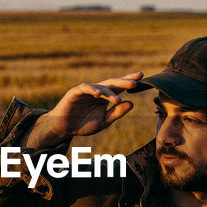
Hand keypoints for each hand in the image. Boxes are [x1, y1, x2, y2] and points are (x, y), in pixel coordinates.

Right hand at [25, 72, 142, 147]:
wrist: (63, 128)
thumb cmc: (83, 124)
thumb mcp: (104, 121)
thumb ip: (116, 113)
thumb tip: (131, 103)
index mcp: (105, 97)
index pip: (120, 87)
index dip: (129, 82)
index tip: (142, 78)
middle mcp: (97, 91)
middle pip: (113, 83)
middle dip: (124, 81)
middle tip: (136, 81)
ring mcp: (86, 90)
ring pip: (101, 86)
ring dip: (110, 92)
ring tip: (117, 99)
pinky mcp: (75, 92)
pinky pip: (85, 87)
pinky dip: (92, 89)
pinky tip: (99, 94)